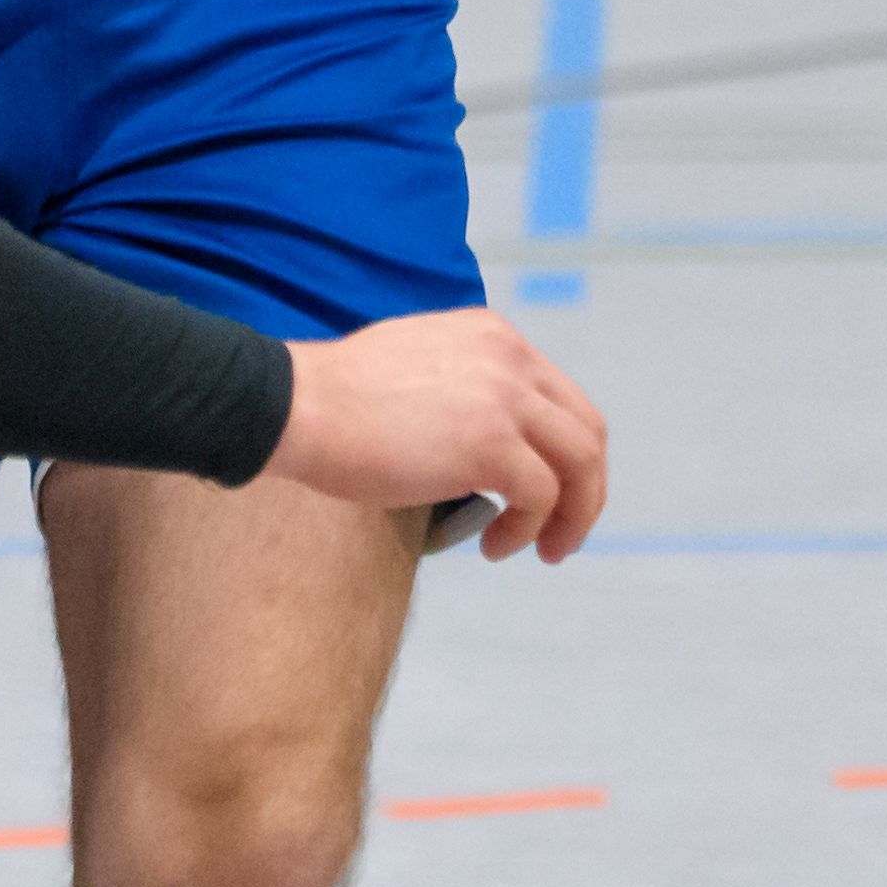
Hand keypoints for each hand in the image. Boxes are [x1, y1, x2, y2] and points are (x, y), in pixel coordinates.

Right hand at [265, 308, 608, 562]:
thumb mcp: (419, 366)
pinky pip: (540, 496)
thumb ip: (463, 387)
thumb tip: (482, 441)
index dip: (565, 454)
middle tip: (559, 534)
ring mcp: (504, 399)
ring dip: (569, 516)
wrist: (299, 406)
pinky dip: (527, 529)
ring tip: (539, 550)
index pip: (561, 398)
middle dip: (584, 491)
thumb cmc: (339, 400)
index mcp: (493, 336)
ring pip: (580, 463)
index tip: (547, 494)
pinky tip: (493, 546)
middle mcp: (510, 358)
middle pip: (586, 430)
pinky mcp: (490, 444)